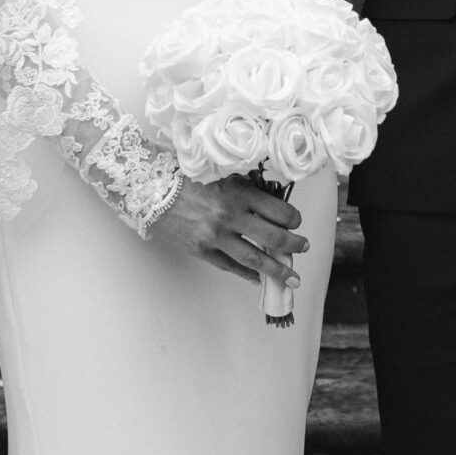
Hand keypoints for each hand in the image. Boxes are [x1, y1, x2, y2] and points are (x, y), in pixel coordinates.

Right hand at [150, 176, 308, 286]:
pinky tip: (259, 279)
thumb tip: (272, 204)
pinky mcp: (202, 250)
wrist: (151, 190)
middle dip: (294, 245)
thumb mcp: (222, 175)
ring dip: (277, 270)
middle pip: (273, 237)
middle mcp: (230, 216)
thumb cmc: (187, 177)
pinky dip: (247, 274)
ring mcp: (216, 236)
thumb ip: (246, 189)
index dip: (293, 219)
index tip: (296, 222)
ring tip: (293, 278)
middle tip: (304, 247)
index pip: (279, 211)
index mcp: (238, 193)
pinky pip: (231, 266)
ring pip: (255, 259)